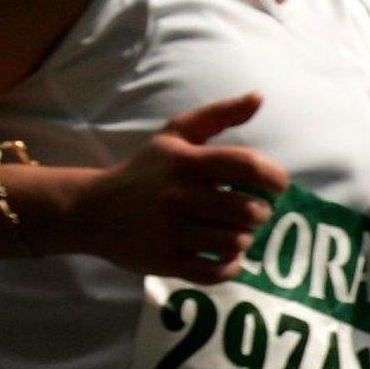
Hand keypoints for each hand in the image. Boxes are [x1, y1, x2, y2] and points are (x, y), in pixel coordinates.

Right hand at [68, 92, 288, 282]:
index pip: (248, 166)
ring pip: (235, 242)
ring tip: (234, 231)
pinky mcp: (165, 261)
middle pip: (249, 211)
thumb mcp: (177, 133)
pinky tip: (226, 255)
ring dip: (244, 239)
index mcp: (187, 162)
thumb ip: (220, 114)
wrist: (93, 209)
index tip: (276, 186)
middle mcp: (179, 196)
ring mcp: (170, 231)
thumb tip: (259, 96)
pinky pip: (216, 272)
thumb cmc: (147, 169)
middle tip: (251, 212)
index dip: (274, 178)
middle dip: (261, 213)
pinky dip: (230, 267)